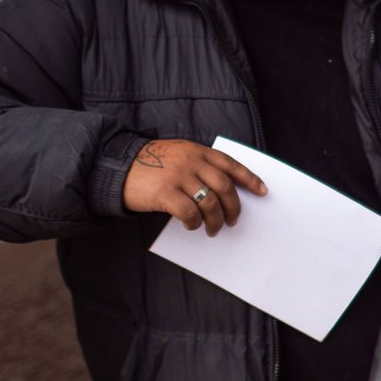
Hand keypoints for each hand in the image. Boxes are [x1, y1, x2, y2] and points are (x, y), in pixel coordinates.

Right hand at [122, 139, 266, 235]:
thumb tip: (222, 193)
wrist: (118, 166)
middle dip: (233, 207)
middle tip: (232, 221)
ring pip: (209, 203)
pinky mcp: (165, 192)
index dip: (249, 179)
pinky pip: (189, 212)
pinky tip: (191, 226)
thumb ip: (199, 166)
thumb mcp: (178, 156)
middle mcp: (191, 161)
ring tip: (212, 230)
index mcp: (197, 151)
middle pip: (224, 187)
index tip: (262, 191)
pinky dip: (194, 222)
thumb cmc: (151, 165)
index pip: (231, 164)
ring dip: (215, 220)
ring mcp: (178, 176)